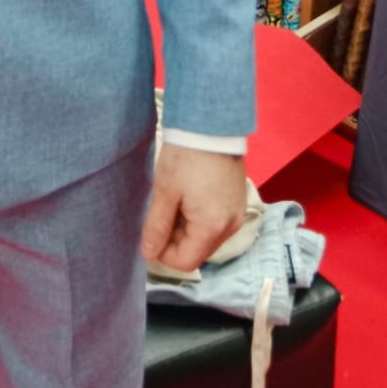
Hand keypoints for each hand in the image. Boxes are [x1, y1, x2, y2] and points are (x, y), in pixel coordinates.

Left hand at [141, 146, 247, 273]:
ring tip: (174, 201)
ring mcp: (237, 214)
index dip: (163, 254)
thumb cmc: (185, 158)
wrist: (211, 125)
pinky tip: (189, 195)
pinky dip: (200, 217)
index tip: (151, 233)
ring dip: (187, 229)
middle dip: (175, 240)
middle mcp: (230, 227)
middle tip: (160, 213)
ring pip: (206, 237)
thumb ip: (157, 227)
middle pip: (197, 251)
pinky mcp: (237, 201)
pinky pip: (216, 223)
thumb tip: (149, 254)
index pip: (186, 262)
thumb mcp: (165, 192)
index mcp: (212, 228)